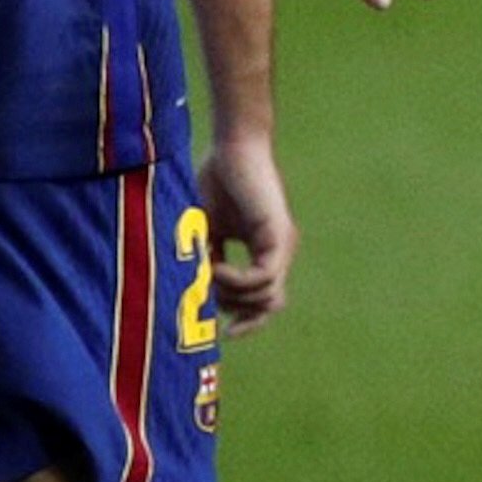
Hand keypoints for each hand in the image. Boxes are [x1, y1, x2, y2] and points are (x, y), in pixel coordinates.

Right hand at [200, 129, 294, 329]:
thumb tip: (199, 295)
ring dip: (233, 295)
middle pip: (269, 306)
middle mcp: (278, 253)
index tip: (224, 334)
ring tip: (209, 273)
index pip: (266, 301)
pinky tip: (217, 268)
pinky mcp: (278, 236)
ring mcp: (282, 246)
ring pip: (267, 297)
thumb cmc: (216, 181)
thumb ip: (207, 260)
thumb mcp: (205, 231)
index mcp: (264, 252)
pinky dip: (238, 281)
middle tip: (209, 290)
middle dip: (235, 310)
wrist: (232, 146)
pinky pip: (263, 278)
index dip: (247, 321)